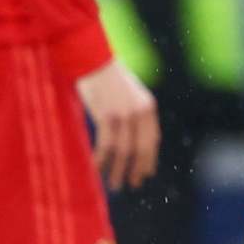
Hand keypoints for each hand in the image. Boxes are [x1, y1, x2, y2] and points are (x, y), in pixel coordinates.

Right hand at [76, 59, 160, 190]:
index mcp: (148, 106)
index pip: (153, 140)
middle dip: (136, 170)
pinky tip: (97, 170)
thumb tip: (129, 132)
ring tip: (114, 185)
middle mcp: (140, 112)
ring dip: (118, 170)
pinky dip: (101, 160)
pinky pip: (106, 146)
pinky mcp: (107, 116)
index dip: (149, 159)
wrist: (91, 57)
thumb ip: (132, 111)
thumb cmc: (105, 74)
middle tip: (131, 184)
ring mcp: (124, 115)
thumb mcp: (128, 92)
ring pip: (123, 151)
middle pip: (141, 149)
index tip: (146, 173)